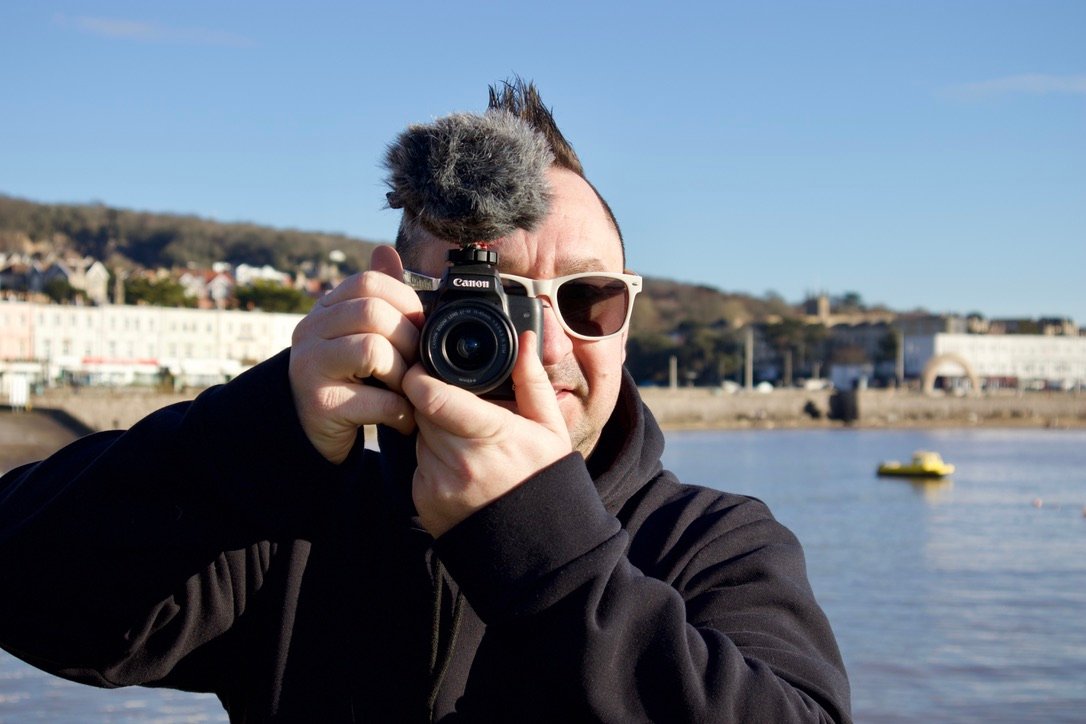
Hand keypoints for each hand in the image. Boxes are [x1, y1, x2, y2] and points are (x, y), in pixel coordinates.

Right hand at [288, 246, 422, 463]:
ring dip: (403, 374)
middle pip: (373, 312)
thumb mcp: (361, 333)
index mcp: (325, 309)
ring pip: (372, 350)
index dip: (405, 301)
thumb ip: (379, 297)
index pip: (369, 282)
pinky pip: (375, 399)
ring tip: (408, 390)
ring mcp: (310, 367)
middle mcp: (310, 331)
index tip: (419, 327)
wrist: (312, 431)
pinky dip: (400, 411)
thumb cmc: (348, 378)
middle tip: (418, 364)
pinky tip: (402, 418)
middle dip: (408, 339)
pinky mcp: (320, 404)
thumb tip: (386, 250)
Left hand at [404, 331, 572, 536]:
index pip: (432, 397)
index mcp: (491, 436)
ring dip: (433, 429)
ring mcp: (438, 484)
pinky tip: (461, 467)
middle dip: (431, 399)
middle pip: (421, 410)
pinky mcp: (424, 501)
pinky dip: (432, 457)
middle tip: (455, 401)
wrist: (536, 546)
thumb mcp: (549, 428)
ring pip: (417, 435)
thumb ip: (531, 382)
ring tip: (467, 440)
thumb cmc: (544, 480)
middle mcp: (459, 462)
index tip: (423, 367)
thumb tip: (525, 339)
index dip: (420, 377)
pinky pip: (418, 463)